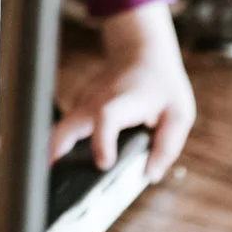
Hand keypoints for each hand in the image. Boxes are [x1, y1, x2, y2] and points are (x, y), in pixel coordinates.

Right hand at [49, 2, 193, 182]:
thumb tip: (150, 175)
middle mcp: (97, 102)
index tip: (104, 164)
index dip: (102, 141)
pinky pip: (67, 130)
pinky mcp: (78, 107)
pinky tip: (70, 165)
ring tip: (58, 180)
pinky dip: (64, 147)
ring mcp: (83, 103)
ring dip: (56, 153)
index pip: (106, 117)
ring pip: (61, 131)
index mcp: (124, 102)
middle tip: (52, 180)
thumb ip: (167, 146)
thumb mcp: (179, 114)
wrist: (140, 51)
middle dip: (56, 154)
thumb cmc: (161, 85)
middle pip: (66, 127)